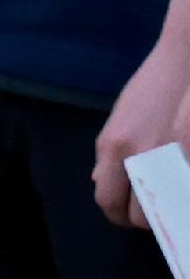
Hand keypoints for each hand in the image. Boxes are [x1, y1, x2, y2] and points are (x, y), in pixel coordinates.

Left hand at [94, 23, 189, 225]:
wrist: (185, 60)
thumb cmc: (156, 87)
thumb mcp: (122, 118)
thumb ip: (111, 152)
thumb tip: (99, 180)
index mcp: (113, 147)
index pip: (107, 201)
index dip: (120, 214)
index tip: (131, 215)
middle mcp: (135, 156)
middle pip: (136, 215)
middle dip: (146, 218)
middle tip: (158, 212)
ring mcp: (166, 158)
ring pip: (162, 210)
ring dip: (167, 210)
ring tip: (170, 198)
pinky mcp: (187, 155)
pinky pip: (181, 193)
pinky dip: (180, 195)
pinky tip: (181, 185)